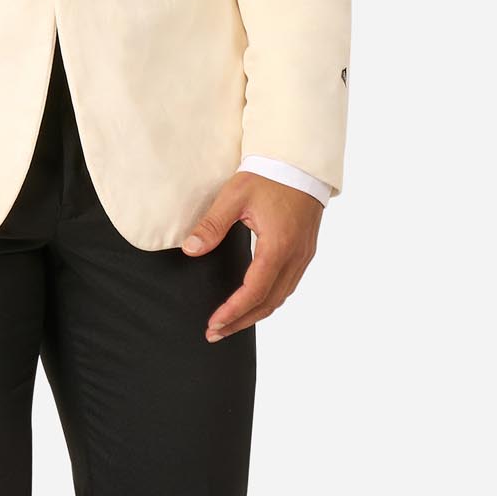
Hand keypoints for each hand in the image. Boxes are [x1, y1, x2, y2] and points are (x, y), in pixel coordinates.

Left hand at [181, 170, 323, 341]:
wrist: (300, 163)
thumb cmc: (268, 175)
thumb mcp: (235, 195)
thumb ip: (212, 225)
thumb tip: (191, 249)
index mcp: (278, 246)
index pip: (254, 291)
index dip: (233, 311)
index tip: (214, 323)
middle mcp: (295, 257)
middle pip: (268, 303)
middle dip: (241, 321)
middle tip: (215, 332)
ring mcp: (303, 256)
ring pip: (280, 298)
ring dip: (255, 314)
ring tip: (230, 323)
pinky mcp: (305, 251)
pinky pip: (288, 286)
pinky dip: (269, 300)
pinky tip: (254, 301)